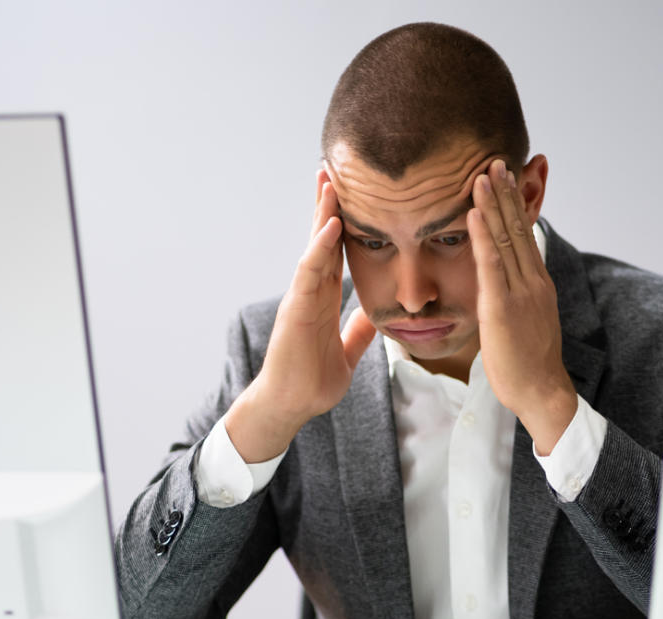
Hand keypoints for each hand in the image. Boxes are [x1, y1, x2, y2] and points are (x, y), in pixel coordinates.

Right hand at [224, 170, 377, 462]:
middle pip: (322, 240)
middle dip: (329, 206)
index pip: (336, 252)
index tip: (352, 194)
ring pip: (314, 247)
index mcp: (324, 299)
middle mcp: (311, 292)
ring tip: (330, 182)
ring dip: (323, 214)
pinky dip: (320, 247)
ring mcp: (301, 298)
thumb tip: (372, 315)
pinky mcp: (295, 309)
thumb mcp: (346, 352)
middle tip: (334, 168)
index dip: (344, 223)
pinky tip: (332, 225)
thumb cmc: (311, 382)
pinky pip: (310, 272)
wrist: (290, 406)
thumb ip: (357, 331)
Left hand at [467, 158, 577, 454]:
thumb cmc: (527, 361)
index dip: (513, 204)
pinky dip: (483, 236)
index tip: (504, 177)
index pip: (523, 234)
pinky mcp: (503, 307)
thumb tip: (501, 279)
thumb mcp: (523, 319)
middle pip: (517, 227)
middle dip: (505, 193)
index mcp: (536, 282)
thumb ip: (514, 294)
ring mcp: (520, 292)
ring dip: (493, 204)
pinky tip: (474, 213)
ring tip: (482, 174)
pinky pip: (492, 265)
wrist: (541, 391)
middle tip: (494, 160)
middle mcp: (532, 280)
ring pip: (505, 238)